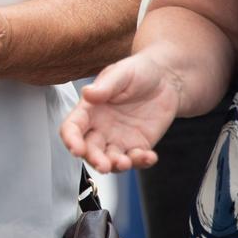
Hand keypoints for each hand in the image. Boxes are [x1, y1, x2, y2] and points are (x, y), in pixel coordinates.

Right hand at [61, 53, 180, 170]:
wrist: (166, 79)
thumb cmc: (139, 71)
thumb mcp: (122, 73)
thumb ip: (105, 86)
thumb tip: (87, 93)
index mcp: (90, 109)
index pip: (72, 127)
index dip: (71, 139)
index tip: (76, 148)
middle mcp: (100, 128)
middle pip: (89, 150)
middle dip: (94, 159)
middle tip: (104, 165)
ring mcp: (119, 139)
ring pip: (110, 160)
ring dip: (116, 165)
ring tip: (126, 162)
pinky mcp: (138, 146)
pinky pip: (136, 160)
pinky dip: (141, 162)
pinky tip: (150, 156)